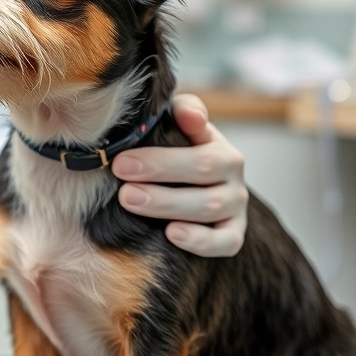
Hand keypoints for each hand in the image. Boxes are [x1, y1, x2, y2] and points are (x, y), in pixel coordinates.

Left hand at [112, 94, 247, 256]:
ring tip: (130, 200)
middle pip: (203, 172)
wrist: (190, 189)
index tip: (121, 161)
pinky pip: (226, 242)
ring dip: (168, 204)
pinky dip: (200, 240)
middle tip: (120, 177)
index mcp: (219, 147)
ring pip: (210, 207)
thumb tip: (190, 115)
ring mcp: (235, 207)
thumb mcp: (177, 129)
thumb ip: (183, 112)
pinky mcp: (232, 235)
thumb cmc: (176, 156)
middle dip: (158, 173)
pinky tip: (172, 234)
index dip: (161, 156)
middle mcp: (233, 176)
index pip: (197, 145)